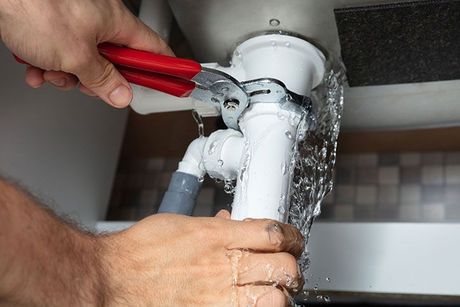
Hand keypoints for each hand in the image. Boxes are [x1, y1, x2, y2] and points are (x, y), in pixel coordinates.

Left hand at [0, 0, 172, 107]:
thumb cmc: (33, 6)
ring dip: (67, 74)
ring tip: (51, 71)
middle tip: (89, 85)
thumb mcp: (75, 56)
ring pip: (85, 61)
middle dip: (99, 80)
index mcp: (116, 22)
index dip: (165, 68)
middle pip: (116, 62)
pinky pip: (62, 52)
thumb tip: (121, 94)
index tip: (175, 81)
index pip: (154, 50)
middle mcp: (100, 19)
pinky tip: (36, 66)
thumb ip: (103, 80)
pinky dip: (49, 63)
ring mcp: (77, 21)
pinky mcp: (54, 24)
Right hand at [101, 210, 303, 305]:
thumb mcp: (181, 224)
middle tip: (285, 267)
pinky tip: (251, 303)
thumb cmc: (141, 251)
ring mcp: (218, 296)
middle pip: (284, 267)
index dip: (291, 237)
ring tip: (273, 290)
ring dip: (280, 294)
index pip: (273, 232)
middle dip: (291, 267)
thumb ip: (214, 226)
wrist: (112, 279)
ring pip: (275, 299)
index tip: (291, 240)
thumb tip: (232, 223)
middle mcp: (221, 266)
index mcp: (216, 236)